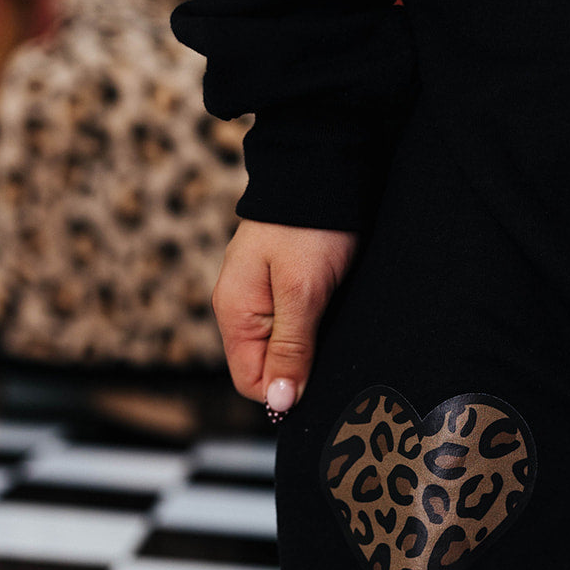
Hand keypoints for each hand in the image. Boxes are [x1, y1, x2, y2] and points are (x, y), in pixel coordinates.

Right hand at [211, 219, 358, 414]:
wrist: (323, 167)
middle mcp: (241, 310)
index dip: (285, 390)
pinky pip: (294, 327)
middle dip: (300, 370)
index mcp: (234, 313)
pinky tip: (333, 314)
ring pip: (284, 349)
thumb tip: (279, 402)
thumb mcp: (303, 293)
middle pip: (266, 368)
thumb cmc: (312, 225)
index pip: (250, 382)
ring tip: (334, 324)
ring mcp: (260, 298)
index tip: (318, 378)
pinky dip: (316, 330)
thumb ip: (290, 349)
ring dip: (311, 350)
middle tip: (333, 347)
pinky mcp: (282, 287)